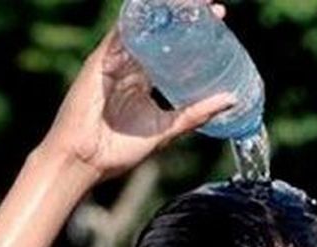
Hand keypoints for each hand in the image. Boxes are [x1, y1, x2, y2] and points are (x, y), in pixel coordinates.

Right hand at [40, 5, 237, 180]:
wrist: (84, 161)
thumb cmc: (118, 150)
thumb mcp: (166, 130)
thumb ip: (196, 114)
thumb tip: (231, 100)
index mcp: (142, 80)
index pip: (170, 48)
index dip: (192, 34)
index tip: (218, 22)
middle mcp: (128, 66)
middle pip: (159, 33)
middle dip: (184, 17)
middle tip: (213, 9)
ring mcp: (114, 61)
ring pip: (142, 27)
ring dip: (165, 11)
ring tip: (193, 3)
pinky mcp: (100, 61)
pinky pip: (120, 33)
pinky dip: (137, 18)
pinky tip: (156, 6)